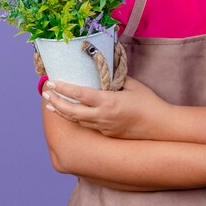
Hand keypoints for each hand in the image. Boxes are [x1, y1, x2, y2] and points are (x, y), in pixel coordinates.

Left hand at [42, 76, 168, 139]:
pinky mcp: (106, 133)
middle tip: (46, 92)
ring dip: (62, 112)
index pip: (80, 95)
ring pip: (77, 121)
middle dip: (56, 101)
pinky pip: (87, 125)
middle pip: (72, 111)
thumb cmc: (148, 102)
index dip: (64, 88)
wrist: (159, 126)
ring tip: (50, 104)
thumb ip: (115, 78)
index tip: (53, 82)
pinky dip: (75, 118)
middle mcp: (103, 116)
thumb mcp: (132, 85)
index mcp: (109, 102)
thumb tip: (103, 71)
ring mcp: (104, 127)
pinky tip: (70, 113)